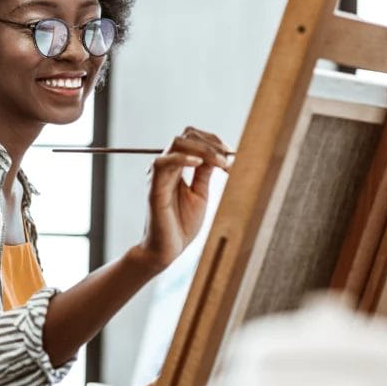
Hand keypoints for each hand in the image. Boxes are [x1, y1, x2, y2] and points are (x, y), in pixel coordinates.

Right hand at [130, 127, 230, 272]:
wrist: (167, 250)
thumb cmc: (182, 225)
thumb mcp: (200, 194)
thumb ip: (205, 173)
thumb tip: (219, 155)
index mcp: (177, 167)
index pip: (193, 139)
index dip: (213, 141)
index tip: (232, 153)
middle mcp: (167, 167)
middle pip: (186, 135)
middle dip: (211, 142)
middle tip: (229, 158)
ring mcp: (159, 175)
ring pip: (176, 143)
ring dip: (203, 148)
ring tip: (221, 163)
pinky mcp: (154, 187)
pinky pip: (163, 163)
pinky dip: (182, 158)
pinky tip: (199, 163)